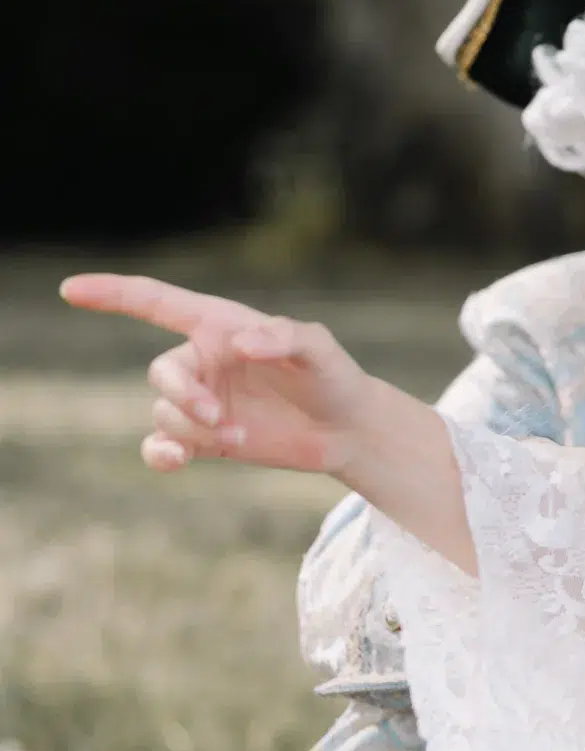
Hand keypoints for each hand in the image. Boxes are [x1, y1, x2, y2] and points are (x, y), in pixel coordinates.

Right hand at [59, 273, 393, 480]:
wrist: (346, 430)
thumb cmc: (334, 377)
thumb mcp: (319, 349)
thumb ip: (285, 336)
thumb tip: (240, 343)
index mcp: (220, 326)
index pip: (157, 302)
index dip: (113, 293)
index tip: (71, 289)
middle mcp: (203, 360)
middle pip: (161, 373)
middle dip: (182, 396)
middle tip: (218, 415)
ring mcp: (200, 400)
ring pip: (164, 414)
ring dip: (192, 429)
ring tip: (238, 436)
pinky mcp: (204, 439)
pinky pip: (159, 445)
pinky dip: (160, 455)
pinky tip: (176, 462)